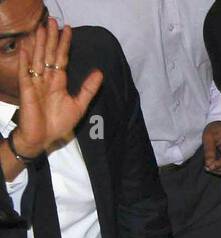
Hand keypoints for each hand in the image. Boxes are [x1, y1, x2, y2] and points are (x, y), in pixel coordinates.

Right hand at [13, 19, 102, 160]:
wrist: (43, 138)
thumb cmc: (58, 124)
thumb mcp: (78, 106)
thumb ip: (88, 89)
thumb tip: (100, 73)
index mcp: (58, 81)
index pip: (61, 58)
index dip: (64, 44)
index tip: (68, 29)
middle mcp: (46, 78)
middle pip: (48, 53)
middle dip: (51, 37)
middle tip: (53, 20)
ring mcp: (35, 82)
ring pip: (37, 59)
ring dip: (38, 44)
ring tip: (41, 28)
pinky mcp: (26, 90)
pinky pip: (24, 73)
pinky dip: (25, 62)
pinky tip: (25, 50)